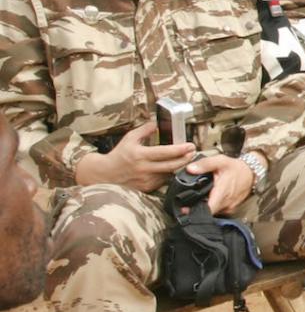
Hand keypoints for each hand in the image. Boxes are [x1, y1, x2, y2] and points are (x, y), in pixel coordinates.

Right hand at [74, 121, 194, 191]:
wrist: (104, 174)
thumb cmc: (118, 155)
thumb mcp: (129, 138)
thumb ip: (144, 130)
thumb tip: (156, 123)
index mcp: (140, 155)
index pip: (165, 152)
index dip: (180, 149)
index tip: (190, 145)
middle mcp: (144, 169)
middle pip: (172, 165)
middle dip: (186, 158)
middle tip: (194, 152)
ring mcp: (146, 180)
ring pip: (169, 174)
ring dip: (179, 167)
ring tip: (187, 158)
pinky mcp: (147, 188)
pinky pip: (163, 181)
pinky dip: (169, 174)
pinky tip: (173, 168)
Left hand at [185, 154, 254, 214]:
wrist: (251, 173)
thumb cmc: (236, 168)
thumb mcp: (220, 161)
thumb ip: (205, 164)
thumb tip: (190, 168)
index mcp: (222, 192)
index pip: (208, 209)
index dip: (195, 210)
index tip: (185, 209)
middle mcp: (226, 203)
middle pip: (207, 212)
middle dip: (197, 207)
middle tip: (188, 201)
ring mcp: (229, 207)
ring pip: (212, 212)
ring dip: (205, 207)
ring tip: (200, 198)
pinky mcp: (231, 209)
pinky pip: (218, 210)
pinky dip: (212, 205)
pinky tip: (210, 198)